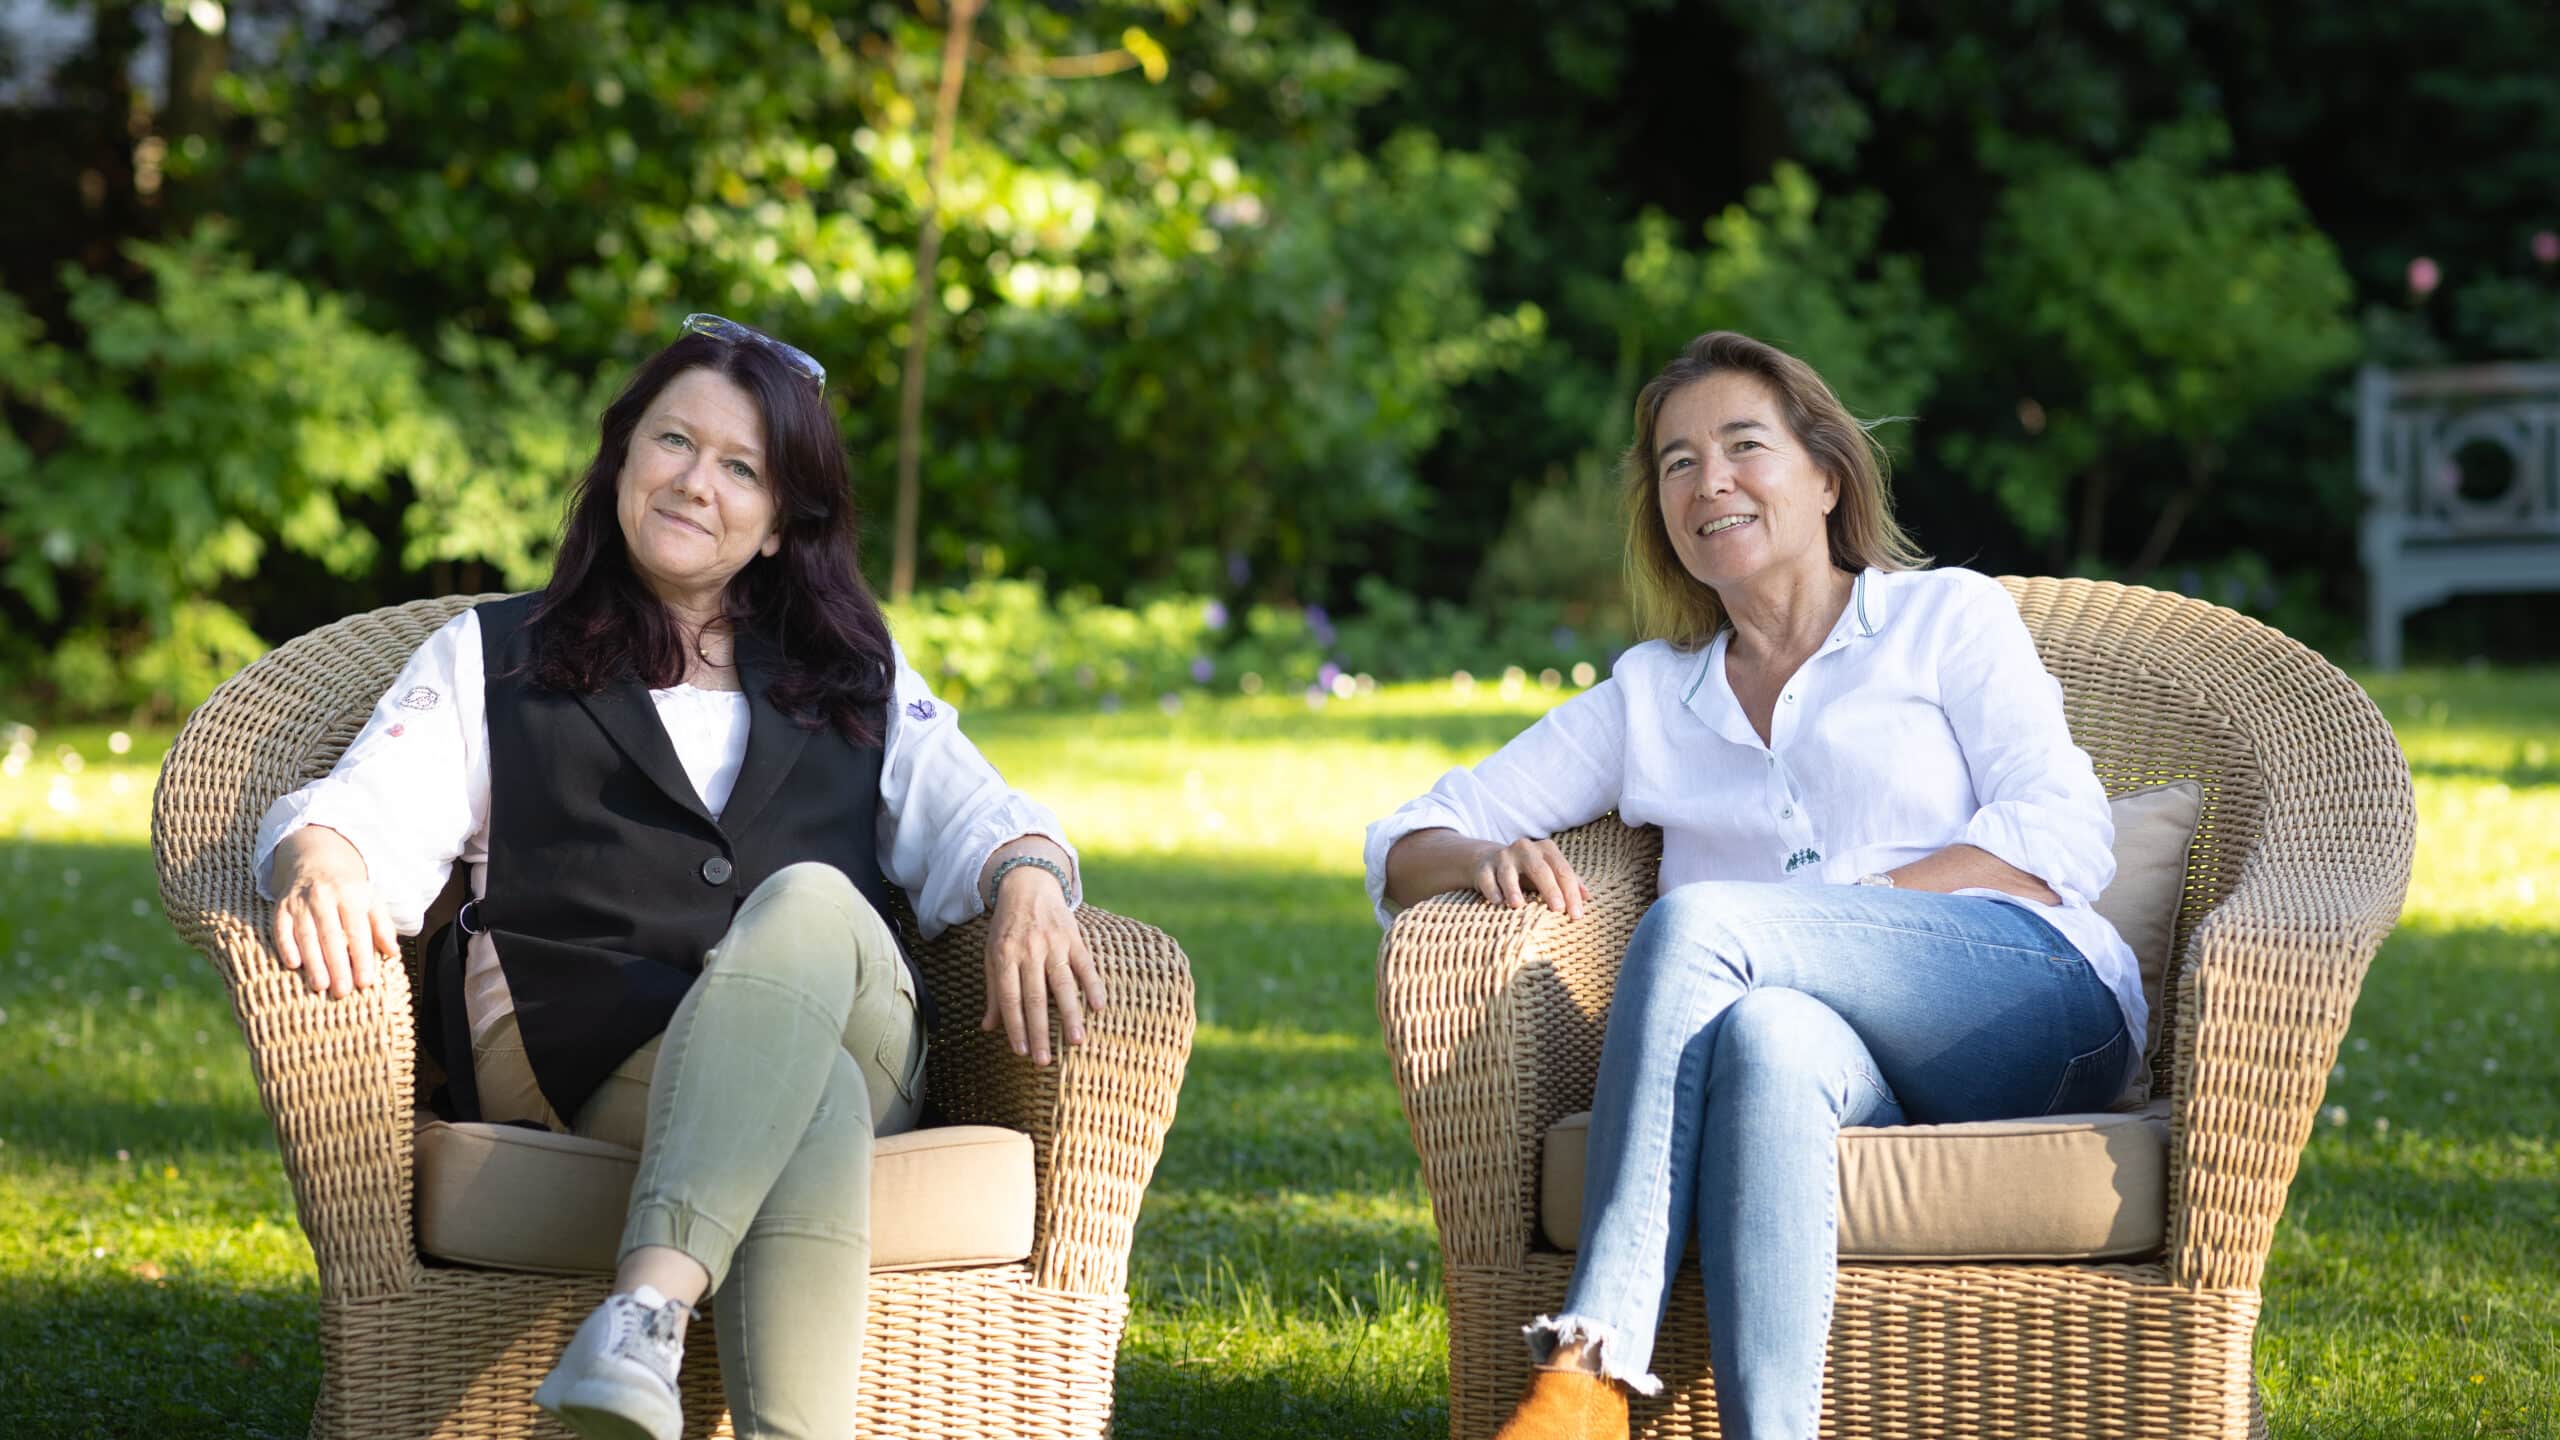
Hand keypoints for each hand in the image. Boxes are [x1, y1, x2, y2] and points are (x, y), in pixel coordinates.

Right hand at [269, 826, 398, 999]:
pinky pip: (281, 929)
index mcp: (351, 895)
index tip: (365, 982)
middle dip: (337, 966)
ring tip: (321, 987)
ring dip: (313, 963)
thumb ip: (383, 927)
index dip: (361, 958)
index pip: (357, 931)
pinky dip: (286, 947)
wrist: (316, 863)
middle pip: (331, 936)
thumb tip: (394, 953)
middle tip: (343, 992)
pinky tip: (293, 965)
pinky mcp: (281, 907)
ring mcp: (300, 902)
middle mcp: (324, 897)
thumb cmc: (349, 891)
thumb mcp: (372, 901)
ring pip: (306, 936)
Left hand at [980, 867, 1105, 1065]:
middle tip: (1044, 1060)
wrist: (1028, 885)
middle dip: (1040, 1032)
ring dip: (1069, 1015)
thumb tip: (988, 1027)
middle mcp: (1029, 951)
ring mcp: (1053, 944)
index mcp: (1004, 956)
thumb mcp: (992, 955)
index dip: (1015, 1027)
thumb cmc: (1007, 927)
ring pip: (1063, 985)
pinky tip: (1098, 1007)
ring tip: (1076, 1041)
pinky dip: (1093, 986)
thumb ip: (993, 992)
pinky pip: (1085, 965)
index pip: (1009, 998)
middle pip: (1035, 998)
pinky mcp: (1074, 938)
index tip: (1020, 1052)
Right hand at [1471, 836, 1590, 919]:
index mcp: (1546, 849)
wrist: (1490, 861)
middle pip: (1540, 869)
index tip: (1577, 915)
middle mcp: (1525, 848)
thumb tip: (1588, 897)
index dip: (1571, 893)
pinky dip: (1492, 890)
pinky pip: (1486, 879)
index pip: (1563, 871)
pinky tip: (1497, 902)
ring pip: (1508, 873)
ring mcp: (1502, 857)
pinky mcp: (1483, 867)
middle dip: (1550, 889)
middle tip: (1558, 909)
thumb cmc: (1528, 872)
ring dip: (1513, 889)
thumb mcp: (1550, 873)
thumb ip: (1568, 883)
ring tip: (1518, 905)